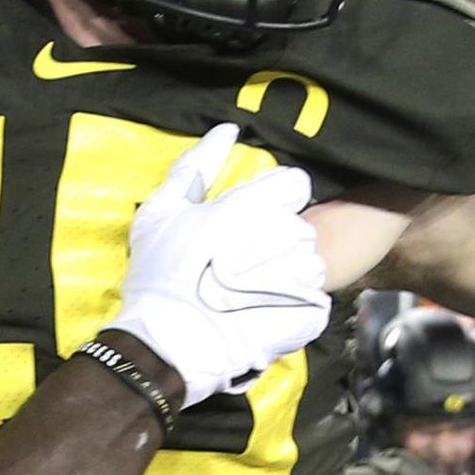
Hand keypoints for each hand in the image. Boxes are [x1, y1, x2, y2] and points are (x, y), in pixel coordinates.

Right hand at [108, 124, 329, 407]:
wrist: (168, 346)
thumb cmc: (161, 274)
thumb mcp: (163, 211)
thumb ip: (197, 166)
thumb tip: (227, 129)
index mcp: (262, 203)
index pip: (295, 185)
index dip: (272, 201)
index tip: (247, 223)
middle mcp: (292, 234)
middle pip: (299, 226)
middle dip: (276, 241)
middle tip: (238, 266)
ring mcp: (306, 276)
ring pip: (309, 264)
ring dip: (287, 275)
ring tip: (250, 295)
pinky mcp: (312, 313)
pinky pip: (313, 302)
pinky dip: (294, 309)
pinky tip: (261, 316)